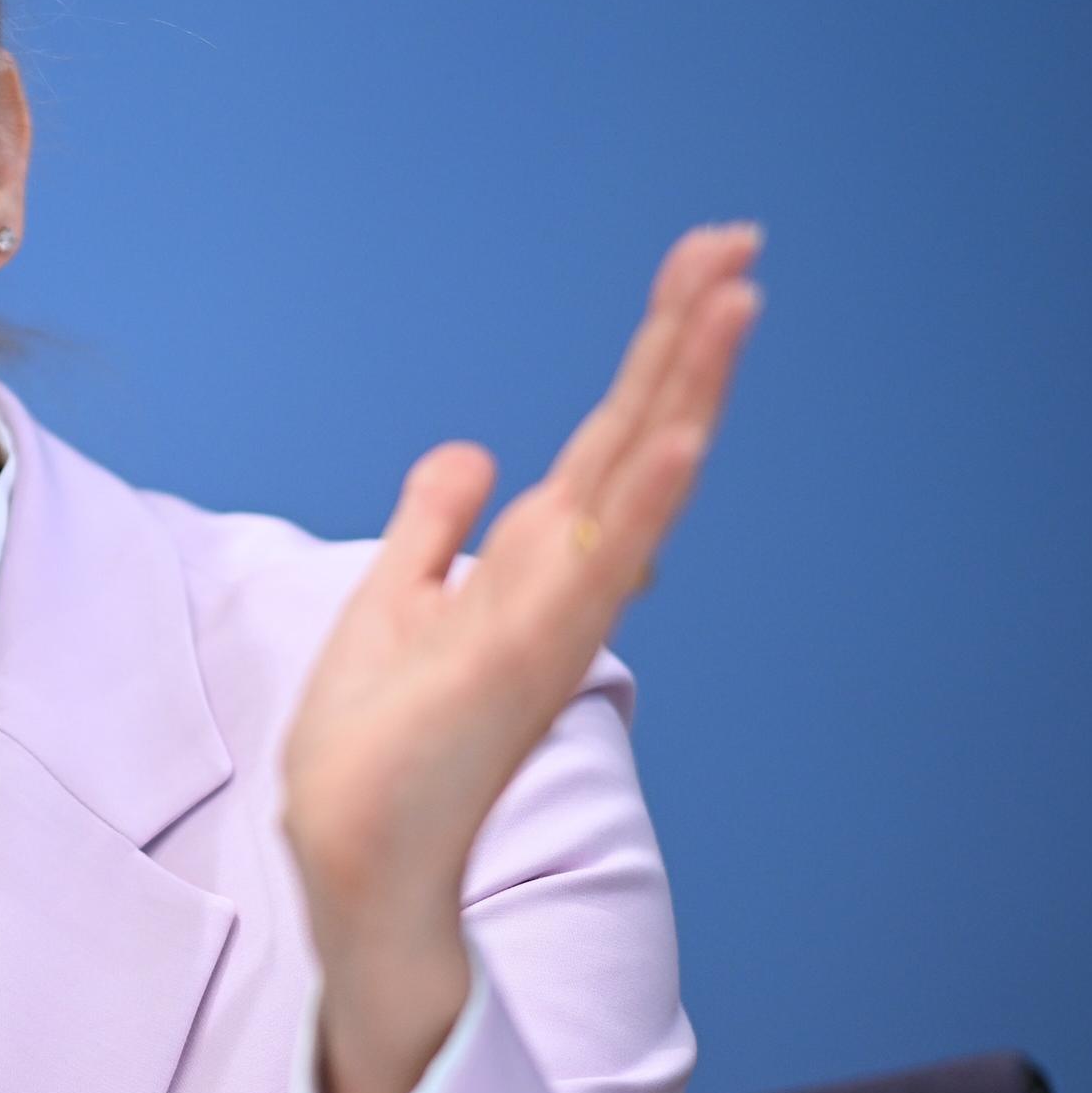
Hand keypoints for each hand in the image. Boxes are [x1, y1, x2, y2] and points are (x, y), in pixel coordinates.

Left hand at [282, 222, 763, 1092]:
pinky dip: (639, 508)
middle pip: (636, 438)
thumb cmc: (378, 743)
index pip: (607, 435)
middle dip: (684, 342)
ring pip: (636, 488)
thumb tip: (472, 451)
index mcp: (533, 562)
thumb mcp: (393, 599)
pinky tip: (676, 444)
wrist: (352, 850)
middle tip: (739, 243)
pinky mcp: (523, 662)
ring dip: (685, 395)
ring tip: (736, 303)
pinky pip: (592, 572)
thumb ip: (434, 526)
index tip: (700, 264)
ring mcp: (554, 619)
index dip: (652, 351)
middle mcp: (563, 583)